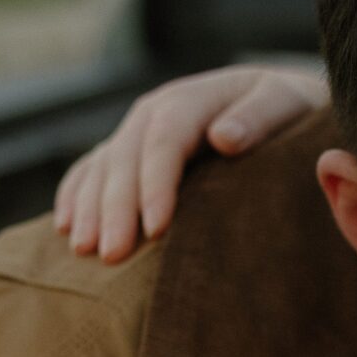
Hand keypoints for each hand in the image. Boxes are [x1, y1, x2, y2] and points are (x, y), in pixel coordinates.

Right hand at [53, 63, 329, 260]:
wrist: (278, 103)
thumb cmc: (290, 113)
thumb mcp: (285, 105)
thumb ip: (259, 117)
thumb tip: (225, 136)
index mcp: (191, 101)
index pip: (165, 141)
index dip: (155, 184)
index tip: (156, 229)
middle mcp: (156, 111)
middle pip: (125, 159)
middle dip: (115, 208)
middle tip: (111, 256)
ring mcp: (137, 131)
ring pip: (102, 167)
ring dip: (89, 209)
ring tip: (84, 251)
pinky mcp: (129, 150)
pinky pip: (91, 170)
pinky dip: (75, 196)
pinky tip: (65, 227)